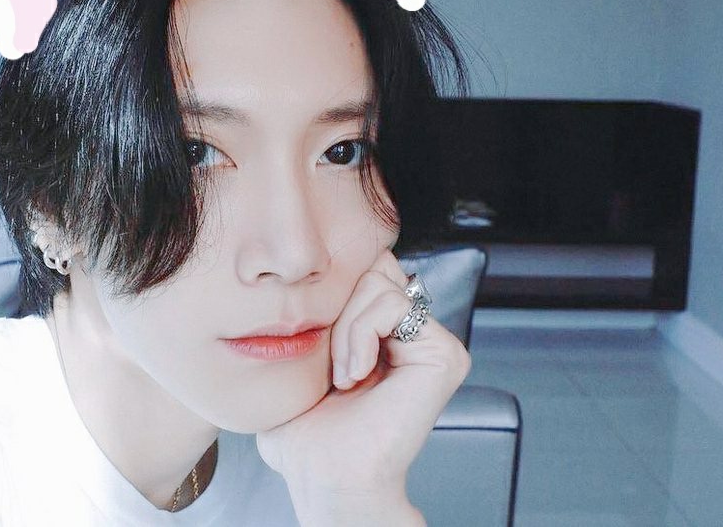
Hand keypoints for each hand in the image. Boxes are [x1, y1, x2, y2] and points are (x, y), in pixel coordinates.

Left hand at [256, 249, 470, 524]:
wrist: (326, 474)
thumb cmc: (306, 432)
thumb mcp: (297, 358)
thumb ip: (310, 314)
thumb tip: (297, 277)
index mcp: (386, 333)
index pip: (362, 269)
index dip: (331, 294)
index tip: (320, 348)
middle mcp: (415, 334)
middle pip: (371, 267)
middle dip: (337, 310)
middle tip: (333, 365)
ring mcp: (433, 342)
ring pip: (378, 283)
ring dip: (346, 331)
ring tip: (344, 375)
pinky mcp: (444, 353)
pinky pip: (392, 304)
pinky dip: (360, 336)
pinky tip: (357, 375)